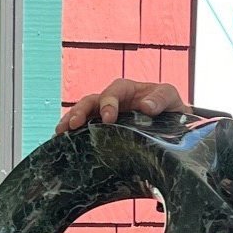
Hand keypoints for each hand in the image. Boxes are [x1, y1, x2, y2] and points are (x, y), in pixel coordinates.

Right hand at [55, 78, 186, 133]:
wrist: (172, 126)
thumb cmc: (170, 107)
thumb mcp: (170, 97)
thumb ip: (161, 98)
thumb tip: (146, 106)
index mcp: (126, 90)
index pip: (112, 91)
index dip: (108, 103)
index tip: (108, 118)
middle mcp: (111, 100)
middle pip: (90, 101)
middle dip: (81, 111)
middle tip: (74, 124)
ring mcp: (103, 115)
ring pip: (82, 114)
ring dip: (70, 121)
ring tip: (60, 133)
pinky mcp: (102, 130)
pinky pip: (84, 130)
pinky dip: (72, 134)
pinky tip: (61, 143)